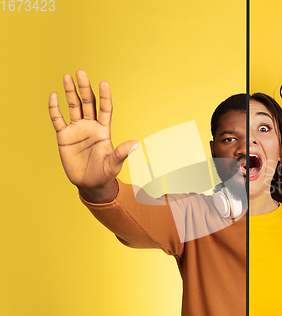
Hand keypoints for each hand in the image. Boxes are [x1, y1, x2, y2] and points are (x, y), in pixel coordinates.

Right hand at [49, 70, 137, 197]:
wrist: (89, 184)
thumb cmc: (105, 173)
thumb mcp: (114, 164)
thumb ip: (122, 153)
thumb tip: (136, 144)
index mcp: (104, 130)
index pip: (105, 109)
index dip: (104, 96)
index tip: (103, 83)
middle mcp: (90, 126)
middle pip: (88, 103)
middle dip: (84, 88)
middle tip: (81, 72)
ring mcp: (77, 130)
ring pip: (73, 107)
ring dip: (70, 92)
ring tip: (67, 76)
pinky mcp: (64, 136)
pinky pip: (58, 120)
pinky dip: (55, 108)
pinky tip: (53, 96)